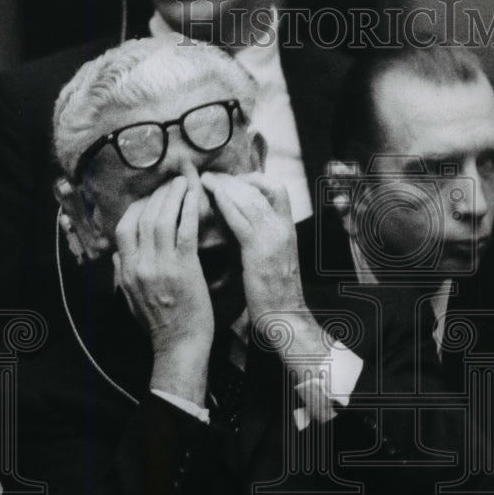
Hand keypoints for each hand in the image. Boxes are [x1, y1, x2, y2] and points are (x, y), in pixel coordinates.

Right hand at [114, 178, 212, 403]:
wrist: (179, 345)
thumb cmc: (161, 325)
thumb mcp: (132, 299)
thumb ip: (124, 274)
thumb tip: (119, 255)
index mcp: (127, 271)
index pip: (124, 227)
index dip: (138, 207)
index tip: (151, 199)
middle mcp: (139, 265)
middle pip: (143, 217)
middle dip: (157, 196)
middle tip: (171, 184)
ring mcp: (161, 266)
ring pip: (162, 218)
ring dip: (173, 196)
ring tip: (183, 182)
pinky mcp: (184, 268)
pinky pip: (184, 230)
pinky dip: (189, 209)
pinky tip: (195, 197)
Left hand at [201, 172, 305, 321]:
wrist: (287, 318)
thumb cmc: (276, 295)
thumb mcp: (273, 260)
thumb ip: (261, 241)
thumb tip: (243, 228)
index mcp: (287, 230)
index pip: (276, 190)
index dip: (254, 180)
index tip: (233, 181)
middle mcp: (283, 229)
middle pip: (261, 188)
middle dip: (235, 179)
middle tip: (212, 176)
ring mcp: (273, 239)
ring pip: (250, 199)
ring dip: (226, 186)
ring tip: (206, 181)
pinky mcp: (259, 252)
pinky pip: (241, 220)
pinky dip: (226, 204)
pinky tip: (212, 197)